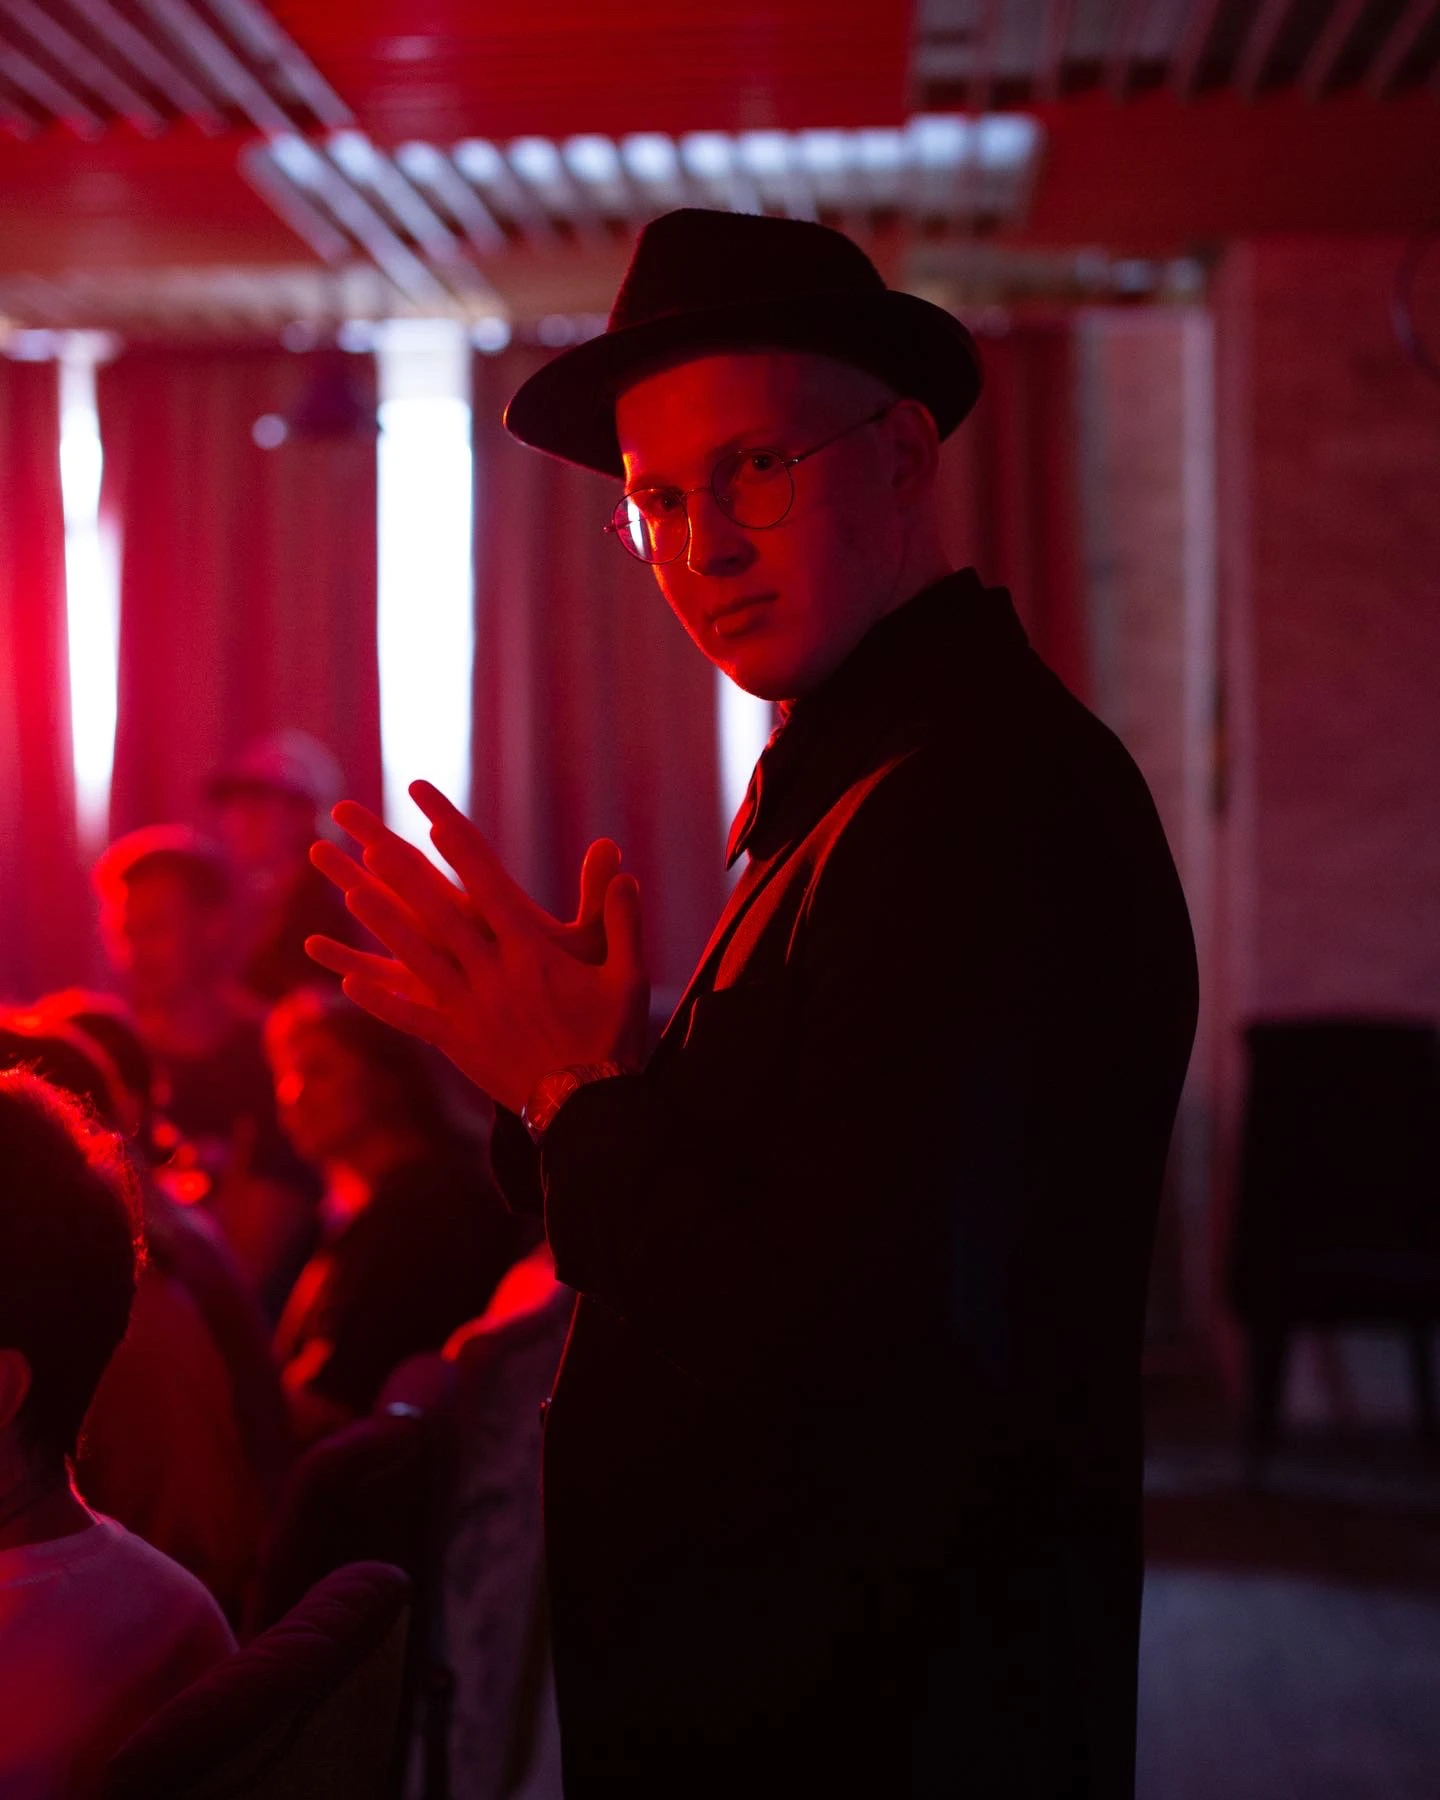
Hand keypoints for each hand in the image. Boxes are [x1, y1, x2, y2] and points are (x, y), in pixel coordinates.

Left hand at [305, 782, 648, 1113]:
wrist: (587, 1109)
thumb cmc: (611, 1038)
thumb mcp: (627, 976)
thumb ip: (620, 919)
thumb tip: (621, 868)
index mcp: (533, 953)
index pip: (490, 889)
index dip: (461, 852)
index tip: (435, 819)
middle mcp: (494, 975)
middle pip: (442, 916)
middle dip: (406, 877)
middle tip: (373, 841)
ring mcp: (470, 1010)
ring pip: (417, 959)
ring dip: (384, 925)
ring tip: (351, 894)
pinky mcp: (456, 1044)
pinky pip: (412, 1018)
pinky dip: (382, 1000)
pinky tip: (350, 983)